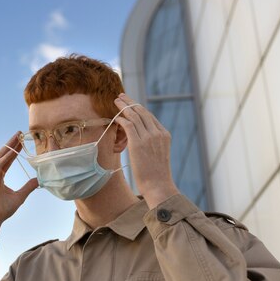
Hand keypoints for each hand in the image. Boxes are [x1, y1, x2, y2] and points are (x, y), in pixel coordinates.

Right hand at [0, 132, 38, 238]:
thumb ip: (28, 186)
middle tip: (20, 133)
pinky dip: (6, 157)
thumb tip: (38, 180)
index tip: (22, 141)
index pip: (7, 159)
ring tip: (17, 137)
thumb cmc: (3, 210)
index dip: (15, 149)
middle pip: (3, 154)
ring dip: (8, 146)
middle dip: (11, 143)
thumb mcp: (20, 196)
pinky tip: (13, 151)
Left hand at [113, 93, 178, 208]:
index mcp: (164, 134)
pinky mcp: (139, 143)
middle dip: (130, 102)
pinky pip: (128, 125)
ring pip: (134, 116)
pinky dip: (121, 118)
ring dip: (124, 106)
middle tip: (121, 95)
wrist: (158, 185)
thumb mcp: (158, 154)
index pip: (149, 116)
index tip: (130, 102)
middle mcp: (157, 133)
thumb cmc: (156, 174)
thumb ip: (151, 144)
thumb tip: (139, 140)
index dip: (138, 107)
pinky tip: (116, 116)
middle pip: (142, 112)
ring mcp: (149, 137)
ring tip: (115, 101)